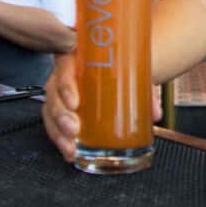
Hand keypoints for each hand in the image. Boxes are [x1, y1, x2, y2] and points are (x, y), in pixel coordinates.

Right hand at [42, 53, 163, 161]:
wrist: (118, 64)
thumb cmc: (120, 63)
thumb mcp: (132, 68)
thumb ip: (145, 88)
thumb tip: (155, 113)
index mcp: (78, 55)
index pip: (64, 64)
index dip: (66, 85)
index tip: (75, 103)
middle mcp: (65, 72)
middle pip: (53, 92)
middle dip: (61, 114)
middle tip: (74, 129)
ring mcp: (61, 91)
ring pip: (50, 110)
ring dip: (58, 132)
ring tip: (71, 147)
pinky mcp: (62, 108)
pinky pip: (54, 123)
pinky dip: (61, 139)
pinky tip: (70, 152)